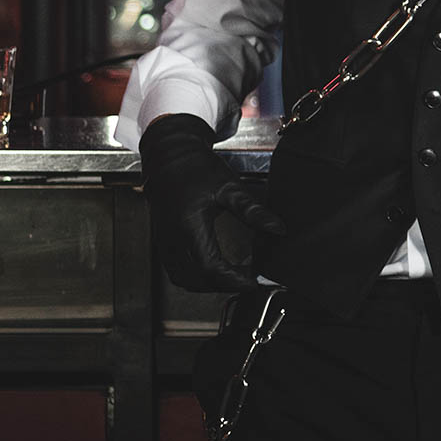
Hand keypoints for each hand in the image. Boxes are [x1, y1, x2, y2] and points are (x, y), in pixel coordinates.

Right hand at [138, 114, 286, 291]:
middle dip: (225, 285)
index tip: (253, 280)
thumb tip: (278, 229)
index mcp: (190, 225)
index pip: (211, 268)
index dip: (234, 280)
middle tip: (247, 278)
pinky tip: (210, 269)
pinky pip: (176, 271)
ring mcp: (164, 241)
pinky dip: (194, 278)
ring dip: (208, 284)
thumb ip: (253, 211)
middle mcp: (173, 237)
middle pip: (198, 280)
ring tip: (231, 276)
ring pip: (184, 279)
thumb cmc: (195, 168)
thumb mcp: (230, 187)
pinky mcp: (162, 241)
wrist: (169, 156)